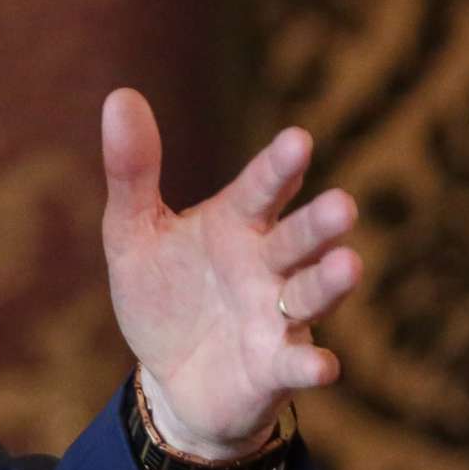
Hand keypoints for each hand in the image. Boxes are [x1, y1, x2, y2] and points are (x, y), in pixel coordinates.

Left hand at [99, 88, 361, 461]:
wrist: (170, 374)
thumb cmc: (163, 292)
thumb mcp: (132, 231)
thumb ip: (132, 171)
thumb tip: (120, 95)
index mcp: (235, 224)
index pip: (260, 190)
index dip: (278, 168)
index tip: (297, 140)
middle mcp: (267, 265)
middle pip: (298, 239)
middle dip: (319, 224)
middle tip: (342, 204)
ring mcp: (277, 317)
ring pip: (309, 295)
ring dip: (328, 283)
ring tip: (348, 264)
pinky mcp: (274, 368)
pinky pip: (296, 365)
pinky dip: (309, 364)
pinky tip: (322, 364)